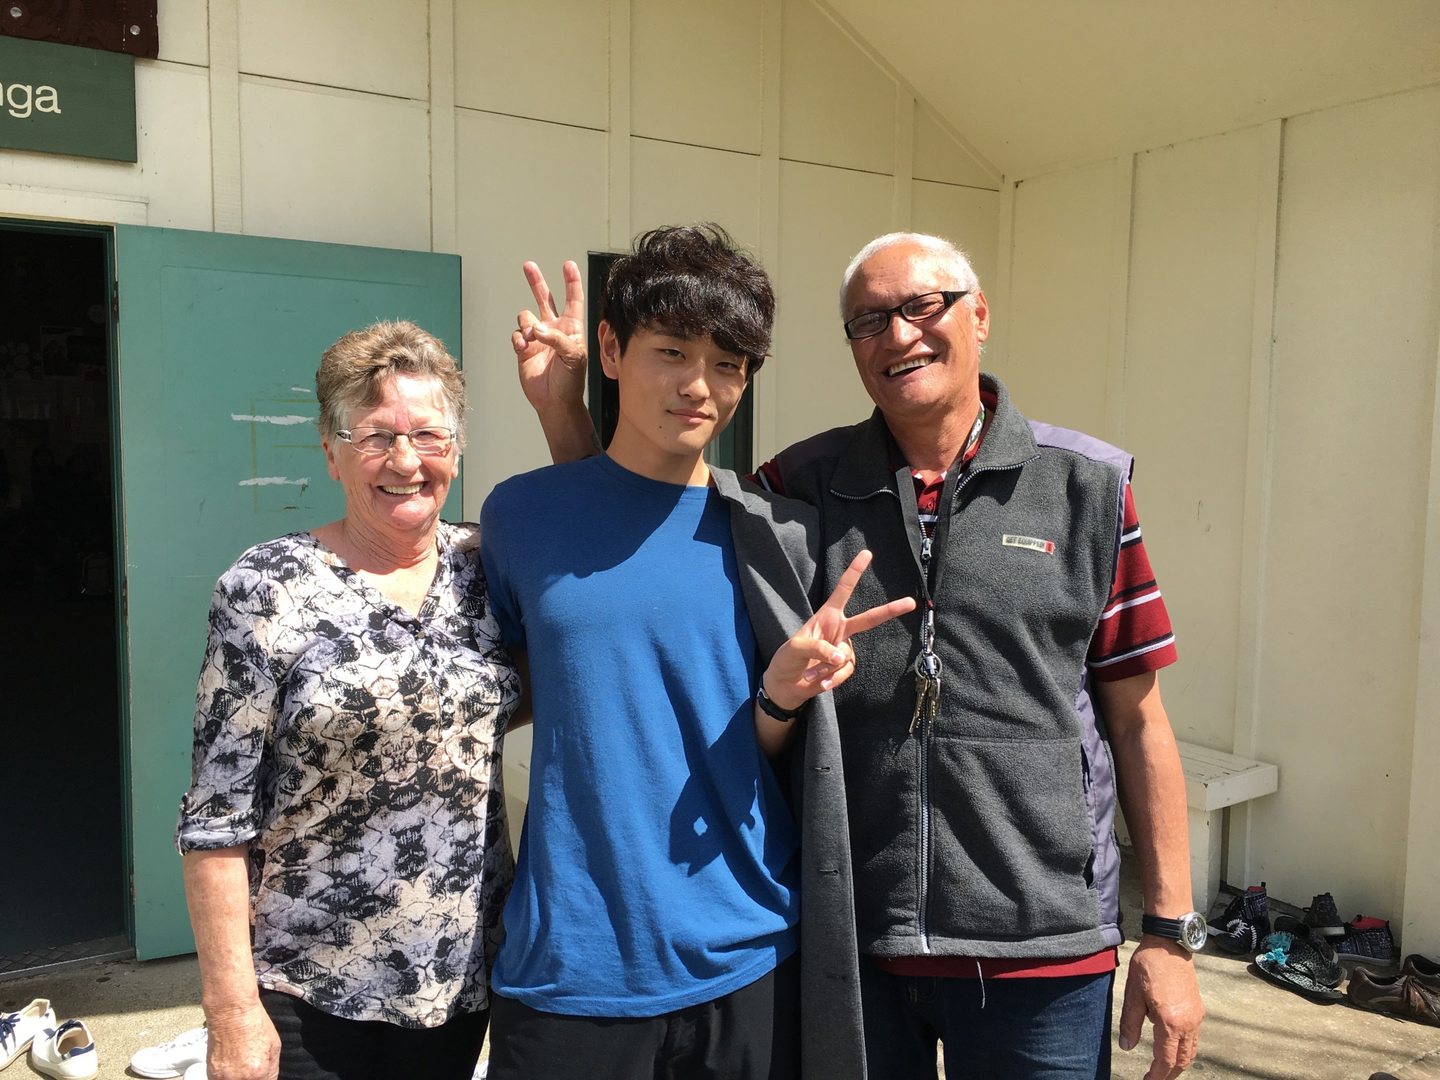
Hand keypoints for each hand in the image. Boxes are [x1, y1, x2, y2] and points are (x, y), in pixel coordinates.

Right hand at [205, 999, 279, 1079]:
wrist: (230, 1011)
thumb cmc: (253, 1023)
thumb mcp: (274, 1045)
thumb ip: (272, 1069)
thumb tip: (269, 1079)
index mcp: (258, 1072)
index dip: (264, 1079)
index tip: (262, 1074)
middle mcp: (239, 1079)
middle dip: (254, 1078)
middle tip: (252, 1068)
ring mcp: (222, 1078)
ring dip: (239, 1079)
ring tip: (241, 1067)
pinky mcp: (211, 1074)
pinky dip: (228, 1078)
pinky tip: (232, 1067)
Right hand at [513, 260, 586, 412]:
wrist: (555, 401)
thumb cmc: (571, 382)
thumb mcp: (574, 358)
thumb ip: (558, 339)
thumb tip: (537, 328)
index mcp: (571, 329)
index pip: (573, 300)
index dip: (571, 282)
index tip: (569, 265)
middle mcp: (554, 329)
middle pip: (545, 299)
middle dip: (537, 282)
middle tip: (529, 266)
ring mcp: (538, 338)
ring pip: (526, 317)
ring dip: (527, 324)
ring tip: (531, 338)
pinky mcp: (524, 349)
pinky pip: (516, 334)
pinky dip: (518, 338)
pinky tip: (523, 347)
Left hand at [763, 550, 915, 710]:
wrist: (786, 684)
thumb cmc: (787, 659)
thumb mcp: (795, 648)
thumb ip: (818, 649)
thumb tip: (842, 656)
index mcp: (826, 616)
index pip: (843, 590)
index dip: (855, 572)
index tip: (867, 554)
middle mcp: (839, 630)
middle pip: (869, 619)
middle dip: (890, 610)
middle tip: (911, 602)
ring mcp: (844, 649)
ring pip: (845, 657)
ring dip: (826, 667)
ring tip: (809, 672)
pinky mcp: (845, 667)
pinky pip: (845, 672)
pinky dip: (831, 679)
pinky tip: (819, 682)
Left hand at [1118, 937, 1203, 1079]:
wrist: (1169, 944)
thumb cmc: (1148, 967)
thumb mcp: (1133, 996)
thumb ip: (1130, 1024)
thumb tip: (1126, 1047)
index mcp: (1170, 1022)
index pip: (1166, 1060)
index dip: (1156, 1075)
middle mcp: (1188, 1024)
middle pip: (1182, 1061)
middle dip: (1169, 1074)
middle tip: (1154, 1079)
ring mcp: (1196, 1017)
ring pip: (1191, 1052)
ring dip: (1178, 1064)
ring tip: (1163, 1070)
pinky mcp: (1198, 1010)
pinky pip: (1194, 1039)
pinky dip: (1185, 1050)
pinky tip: (1173, 1049)